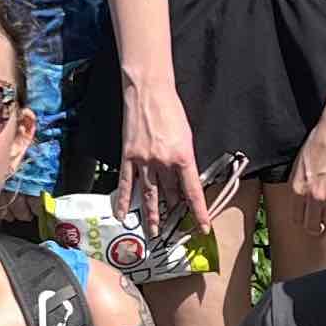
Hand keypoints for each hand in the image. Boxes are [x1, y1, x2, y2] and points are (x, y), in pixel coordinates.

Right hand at [119, 81, 204, 254]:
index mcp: (183, 157)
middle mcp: (163, 162)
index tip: (202, 227)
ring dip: (152, 215)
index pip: (193, 192)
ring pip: (149, 194)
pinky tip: (123, 215)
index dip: (198, 212)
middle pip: (170, 194)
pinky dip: (124, 201)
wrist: (149, 92)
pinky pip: (126, 184)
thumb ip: (185, 159)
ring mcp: (144, 161)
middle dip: (174, 212)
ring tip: (153, 232)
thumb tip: (183, 180)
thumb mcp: (186, 136)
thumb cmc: (171, 110)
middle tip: (174, 230)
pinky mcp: (128, 156)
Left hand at [285, 112, 325, 242]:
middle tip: (320, 227)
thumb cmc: (319, 140)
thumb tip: (301, 196)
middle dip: (316, 228)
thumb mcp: (299, 163)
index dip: (302, 221)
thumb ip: (299, 183)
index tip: (307, 220)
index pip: (296, 219)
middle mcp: (314, 196)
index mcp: (298, 189)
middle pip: (312, 227)